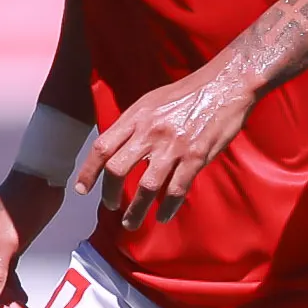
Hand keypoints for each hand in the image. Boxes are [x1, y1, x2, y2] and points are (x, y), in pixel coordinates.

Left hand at [73, 65, 256, 227]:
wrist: (225, 84)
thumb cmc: (188, 92)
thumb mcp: (151, 101)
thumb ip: (133, 124)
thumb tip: (117, 148)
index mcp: (137, 117)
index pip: (102, 146)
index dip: (89, 171)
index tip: (82, 189)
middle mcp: (150, 132)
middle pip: (117, 170)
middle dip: (110, 194)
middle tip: (111, 206)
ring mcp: (173, 146)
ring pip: (146, 187)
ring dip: (135, 211)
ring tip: (131, 223)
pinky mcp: (195, 157)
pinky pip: (176, 190)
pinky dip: (167, 208)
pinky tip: (163, 216)